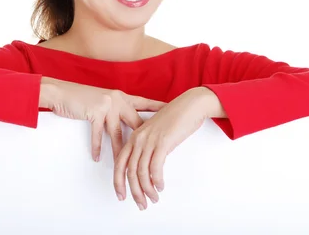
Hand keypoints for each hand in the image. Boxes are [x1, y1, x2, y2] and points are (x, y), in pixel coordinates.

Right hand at [39, 77, 166, 161]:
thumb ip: (116, 111)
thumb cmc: (81, 98)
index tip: (173, 108)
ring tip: (124, 168)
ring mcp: (107, 105)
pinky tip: (97, 158)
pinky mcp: (95, 111)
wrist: (61, 91)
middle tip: (155, 153)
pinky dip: (97, 148)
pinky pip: (98, 134)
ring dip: (119, 152)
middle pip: (135, 124)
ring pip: (118, 134)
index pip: (145, 103)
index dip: (159, 107)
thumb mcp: (103, 101)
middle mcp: (117, 99)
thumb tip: (129, 125)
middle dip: (143, 140)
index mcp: (122, 97)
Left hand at [113, 86, 221, 209]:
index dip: (118, 182)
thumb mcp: (156, 133)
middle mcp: (138, 139)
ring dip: (147, 189)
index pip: (120, 163)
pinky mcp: (162, 142)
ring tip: (154, 198)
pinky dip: (157, 180)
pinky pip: (155, 167)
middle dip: (133, 191)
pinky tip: (160, 186)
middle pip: (128, 171)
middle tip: (141, 204)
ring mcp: (149, 140)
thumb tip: (148, 170)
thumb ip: (149, 148)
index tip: (122, 196)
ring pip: (141, 172)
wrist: (190, 105)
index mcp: (135, 136)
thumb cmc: (176, 118)